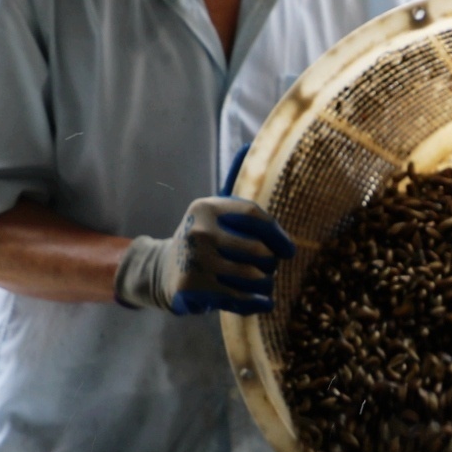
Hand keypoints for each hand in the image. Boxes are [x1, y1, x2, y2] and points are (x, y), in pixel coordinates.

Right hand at [113, 196, 296, 314]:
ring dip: (265, 286)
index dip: (278, 235)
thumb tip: (249, 147)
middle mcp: (199, 231)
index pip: (254, 215)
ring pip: (253, 277)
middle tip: (268, 270)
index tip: (288, 251)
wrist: (162, 272)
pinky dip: (257, 303)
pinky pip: (241, 298)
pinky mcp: (194, 287)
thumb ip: (232, 187)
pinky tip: (263, 302)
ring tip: (263, 286)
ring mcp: (195, 260)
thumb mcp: (212, 214)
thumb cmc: (201, 241)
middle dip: (270, 265)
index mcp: (207, 208)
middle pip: (259, 250)